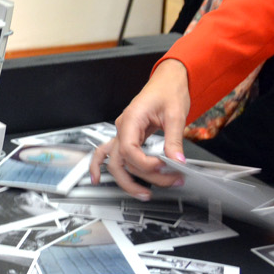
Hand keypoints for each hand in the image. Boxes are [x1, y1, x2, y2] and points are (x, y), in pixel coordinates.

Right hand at [92, 59, 189, 197]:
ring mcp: (122, 132)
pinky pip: (108, 153)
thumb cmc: (168, 90)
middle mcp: (122, 127)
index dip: (146, 164)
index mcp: (131, 119)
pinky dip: (100, 166)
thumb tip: (177, 161)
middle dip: (143, 177)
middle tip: (167, 182)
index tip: (165, 166)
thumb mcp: (175, 115)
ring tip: (145, 193)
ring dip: (129, 180)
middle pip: (121, 161)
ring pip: (116, 162)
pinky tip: (97, 179)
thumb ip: (174, 140)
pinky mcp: (128, 136)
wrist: (168, 80)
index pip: (129, 150)